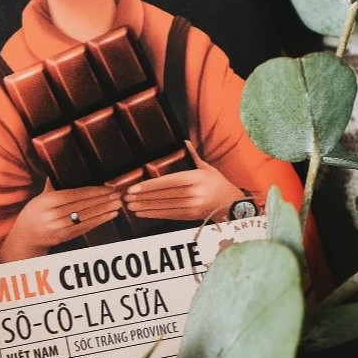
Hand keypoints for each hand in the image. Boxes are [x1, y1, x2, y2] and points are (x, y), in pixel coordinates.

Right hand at [0, 180, 120, 261]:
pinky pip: (85, 228)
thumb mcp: (41, 196)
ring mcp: (58, 228)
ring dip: (104, 211)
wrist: (26, 237)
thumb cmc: (34, 212)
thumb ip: (53, 183)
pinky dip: (99, 221)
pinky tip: (110, 216)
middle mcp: (53, 215)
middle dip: (103, 200)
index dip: (93, 191)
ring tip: (118, 204)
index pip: (75, 194)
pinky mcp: (64, 238)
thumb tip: (62, 163)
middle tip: (118, 194)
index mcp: (48, 201)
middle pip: (83, 206)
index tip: (108, 188)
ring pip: (86, 217)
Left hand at [124, 141, 242, 221]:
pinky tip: (142, 214)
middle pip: (163, 195)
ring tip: (130, 206)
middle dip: (143, 197)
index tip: (134, 188)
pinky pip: (169, 215)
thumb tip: (185, 141)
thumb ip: (193, 156)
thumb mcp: (207, 168)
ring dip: (145, 207)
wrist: (231, 205)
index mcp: (195, 178)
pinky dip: (154, 215)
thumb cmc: (217, 183)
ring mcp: (191, 206)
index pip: (168, 182)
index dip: (150, 186)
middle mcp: (193, 193)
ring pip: (164, 207)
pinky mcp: (190, 216)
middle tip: (126, 198)